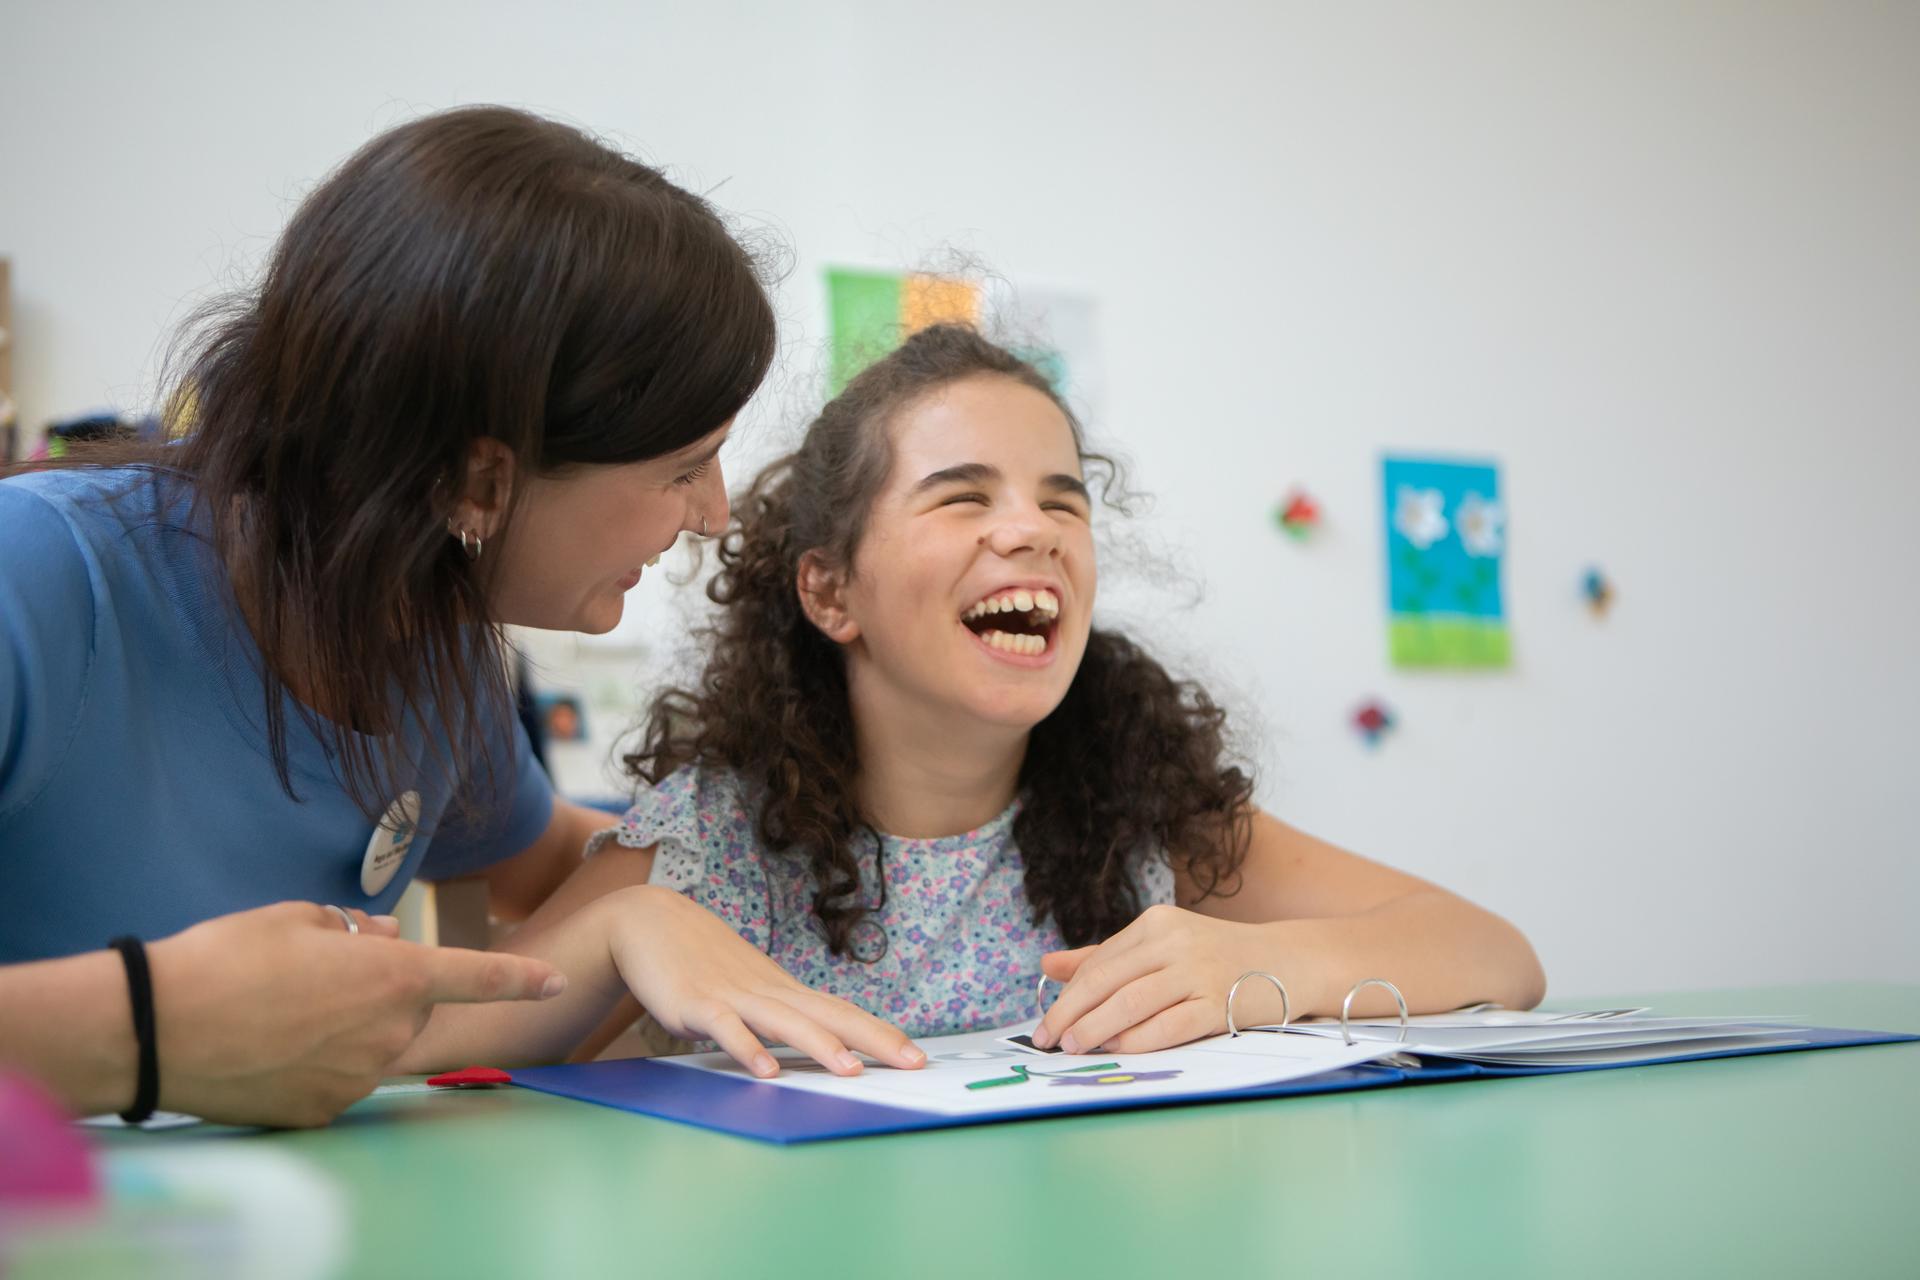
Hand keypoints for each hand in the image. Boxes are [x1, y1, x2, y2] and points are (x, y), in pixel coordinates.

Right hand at [148, 902, 564, 1126]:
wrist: (155, 1029)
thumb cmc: (226, 959)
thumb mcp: (296, 919)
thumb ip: (354, 930)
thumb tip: (382, 937)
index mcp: (394, 976)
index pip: (478, 976)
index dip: (521, 979)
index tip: (554, 982)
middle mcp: (388, 1033)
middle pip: (408, 1011)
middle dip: (379, 992)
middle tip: (312, 977)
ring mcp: (358, 1080)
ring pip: (371, 1047)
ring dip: (344, 1029)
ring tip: (276, 1013)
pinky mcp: (322, 1113)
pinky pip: (336, 1081)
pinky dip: (314, 1064)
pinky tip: (266, 1049)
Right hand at [599, 885, 925, 1077]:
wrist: (648, 921)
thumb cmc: (702, 962)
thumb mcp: (748, 990)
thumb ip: (778, 1016)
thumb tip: (816, 1043)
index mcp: (784, 992)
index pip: (843, 1012)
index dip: (881, 1033)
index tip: (919, 1056)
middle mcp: (768, 992)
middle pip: (829, 1016)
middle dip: (874, 1040)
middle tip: (913, 1063)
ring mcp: (733, 996)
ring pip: (784, 1021)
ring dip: (819, 1045)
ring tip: (850, 1070)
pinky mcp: (696, 1004)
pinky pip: (726, 1028)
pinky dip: (747, 1047)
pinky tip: (765, 1070)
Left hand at [1032, 904, 1284, 1053]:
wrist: (1288, 962)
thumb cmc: (1217, 957)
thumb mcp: (1162, 945)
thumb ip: (1105, 955)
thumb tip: (1047, 964)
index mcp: (1156, 923)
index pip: (1098, 963)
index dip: (1067, 996)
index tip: (1047, 1023)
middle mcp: (1174, 942)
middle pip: (1106, 982)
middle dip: (1071, 1014)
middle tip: (1048, 1040)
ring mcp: (1197, 972)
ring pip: (1130, 1003)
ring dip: (1095, 1029)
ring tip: (1074, 1048)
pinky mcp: (1218, 1003)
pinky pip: (1167, 1026)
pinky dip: (1136, 1040)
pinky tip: (1116, 1050)